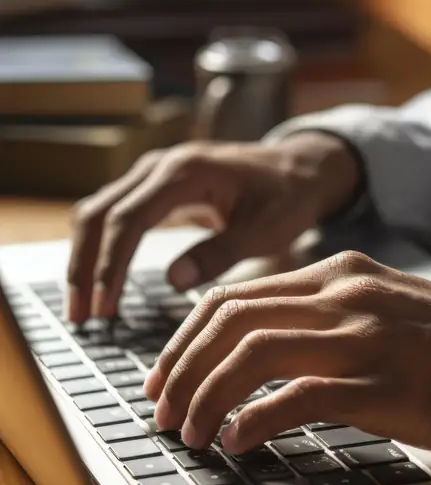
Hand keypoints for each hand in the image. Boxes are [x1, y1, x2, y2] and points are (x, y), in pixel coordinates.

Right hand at [66, 133, 358, 321]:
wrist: (296, 168)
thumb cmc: (287, 199)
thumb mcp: (266, 231)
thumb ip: (221, 253)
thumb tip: (173, 281)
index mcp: (185, 173)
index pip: (128, 219)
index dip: (110, 265)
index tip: (105, 307)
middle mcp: (159, 166)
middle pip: (99, 214)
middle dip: (84, 267)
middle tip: (80, 318)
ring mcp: (151, 174)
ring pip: (97, 213)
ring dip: (83, 259)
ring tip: (81, 309)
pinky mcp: (151, 187)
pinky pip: (111, 215)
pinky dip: (98, 249)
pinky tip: (97, 284)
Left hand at [145, 250, 430, 462]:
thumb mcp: (388, 308)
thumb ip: (331, 317)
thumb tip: (265, 352)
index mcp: (340, 275)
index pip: (235, 297)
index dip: (184, 339)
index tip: (165, 376)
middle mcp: (345, 297)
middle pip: (228, 320)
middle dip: (180, 368)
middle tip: (162, 410)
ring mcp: (364, 339)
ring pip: (250, 355)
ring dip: (204, 397)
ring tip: (190, 434)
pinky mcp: (385, 386)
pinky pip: (295, 398)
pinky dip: (252, 422)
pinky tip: (239, 442)